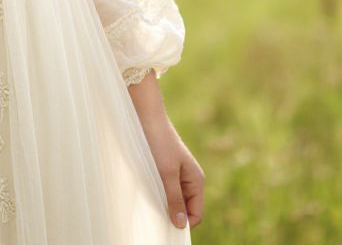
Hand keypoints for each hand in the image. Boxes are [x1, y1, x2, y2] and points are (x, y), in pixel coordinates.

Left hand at [138, 113, 205, 231]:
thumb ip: (174, 198)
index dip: (183, 224)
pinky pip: (164, 188)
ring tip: (149, 201)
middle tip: (154, 215)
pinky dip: (157, 193)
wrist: (145, 114)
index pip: (195, 214)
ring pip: (173, 199)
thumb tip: (180, 225)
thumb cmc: (158, 141)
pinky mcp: (164, 168)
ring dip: (163, 203)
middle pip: (185, 208)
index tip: (165, 226)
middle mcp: (189, 179)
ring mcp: (176, 173)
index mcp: (196, 180)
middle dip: (172, 214)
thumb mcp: (166, 173)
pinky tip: (146, 191)